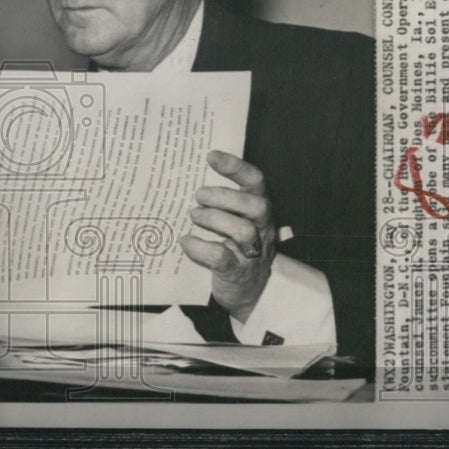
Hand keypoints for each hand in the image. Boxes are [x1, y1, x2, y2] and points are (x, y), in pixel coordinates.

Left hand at [179, 150, 275, 322]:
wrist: (247, 293)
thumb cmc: (235, 247)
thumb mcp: (235, 220)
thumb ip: (221, 202)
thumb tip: (189, 179)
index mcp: (259, 210)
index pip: (256, 181)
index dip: (235, 166)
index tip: (211, 156)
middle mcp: (262, 229)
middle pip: (256, 205)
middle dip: (225, 196)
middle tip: (199, 196)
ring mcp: (251, 252)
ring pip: (242, 230)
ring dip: (214, 219)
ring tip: (194, 216)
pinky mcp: (236, 272)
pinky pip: (220, 256)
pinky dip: (199, 247)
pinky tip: (186, 241)